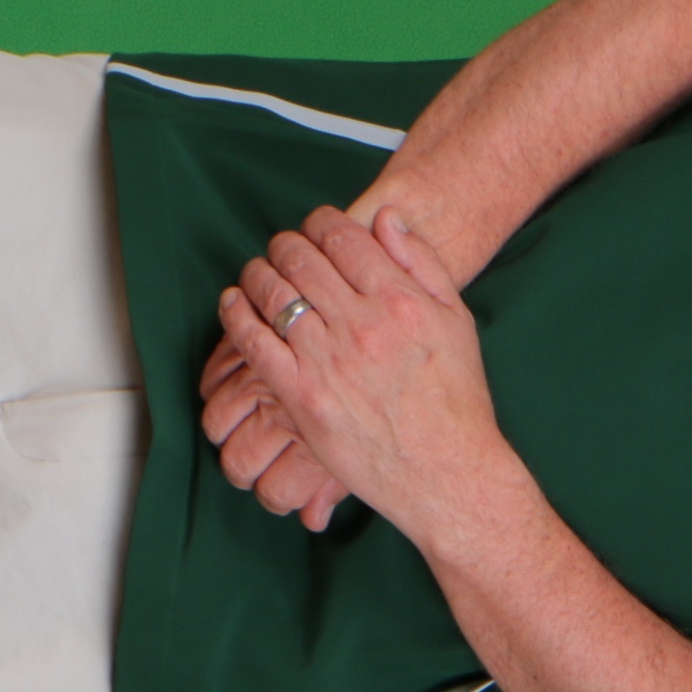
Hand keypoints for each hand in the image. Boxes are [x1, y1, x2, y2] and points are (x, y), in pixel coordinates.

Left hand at [216, 206, 517, 548]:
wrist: (448, 471)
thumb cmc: (457, 400)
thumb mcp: (457, 320)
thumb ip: (422, 264)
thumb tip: (386, 220)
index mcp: (400, 300)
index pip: (342, 237)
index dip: (321, 222)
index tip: (316, 227)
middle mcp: (361, 324)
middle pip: (301, 258)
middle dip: (287, 244)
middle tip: (285, 249)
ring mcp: (327, 361)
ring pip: (272, 292)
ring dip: (258, 273)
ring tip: (259, 273)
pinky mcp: (301, 397)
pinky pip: (253, 343)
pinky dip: (236, 315)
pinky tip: (234, 304)